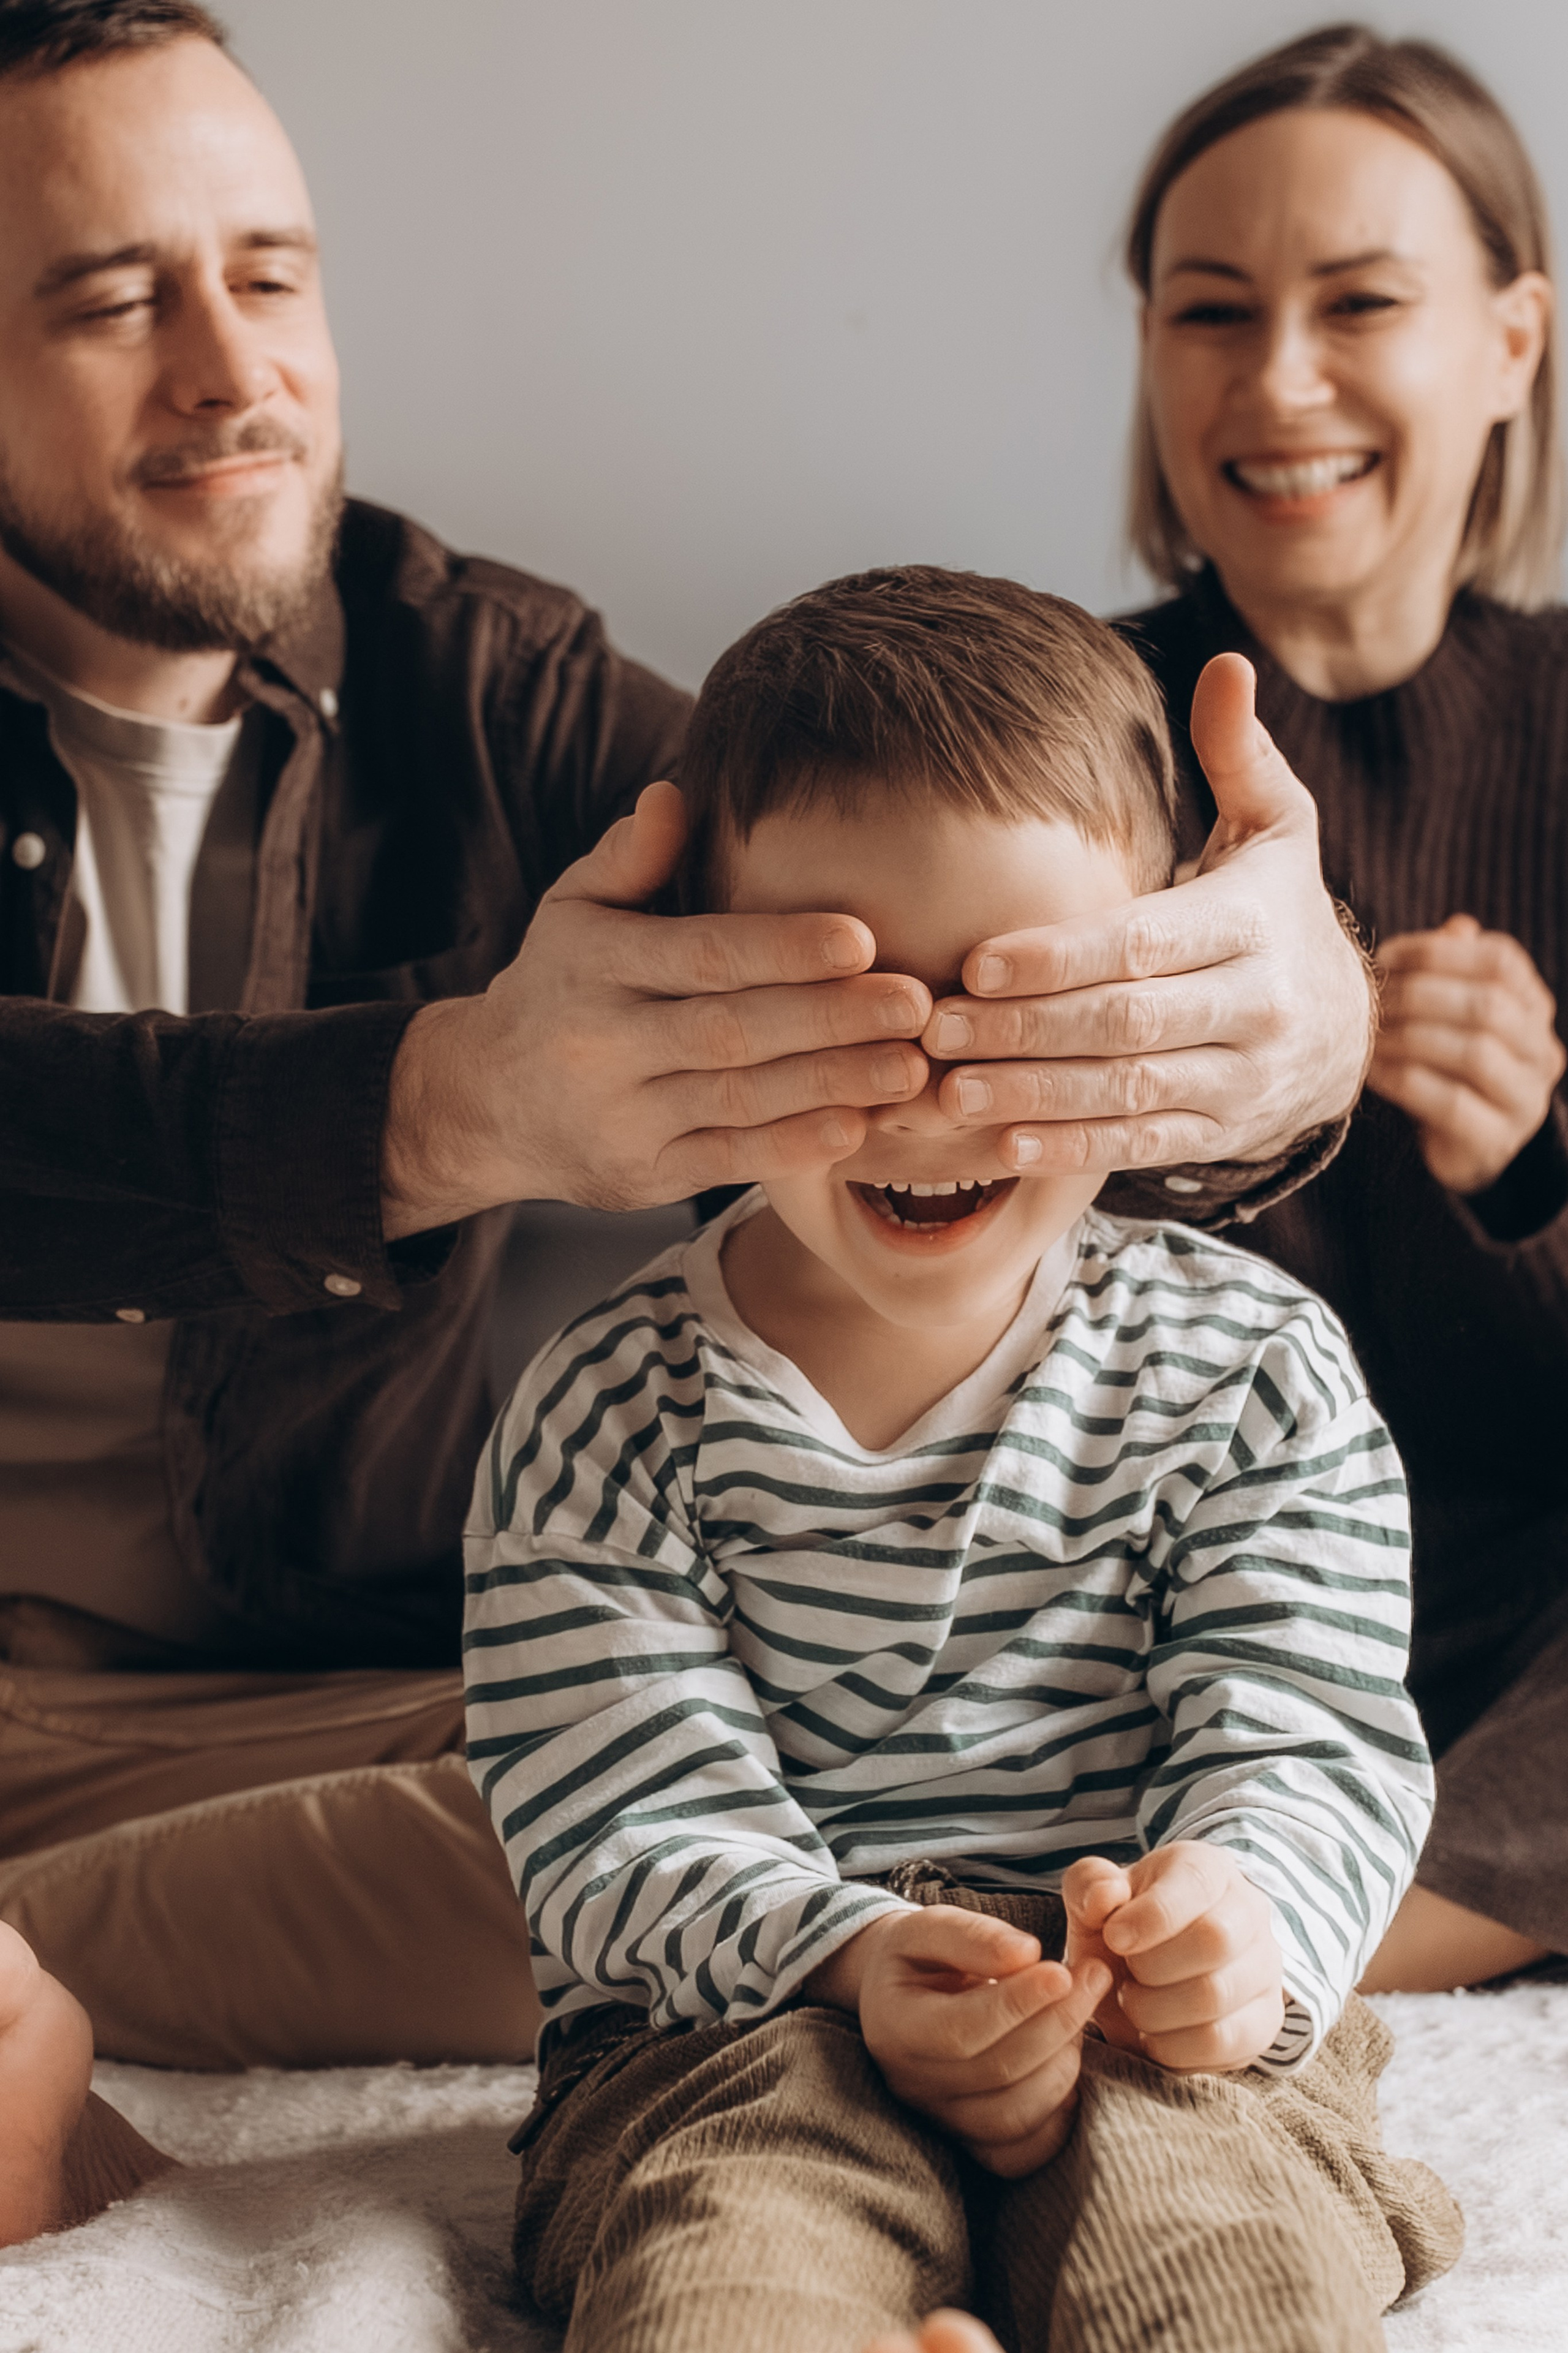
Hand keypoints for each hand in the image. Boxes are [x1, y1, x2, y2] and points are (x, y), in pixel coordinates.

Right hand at [381, 782, 930, 1234]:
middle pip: (731, 1031)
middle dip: (831, 1019)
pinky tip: (856, 1127)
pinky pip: (727, 1161)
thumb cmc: (559, 988)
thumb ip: (627, 857)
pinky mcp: (640, 1175)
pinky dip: (793, 1147)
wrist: (485, 1102)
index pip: (701, 955)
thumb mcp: (572, 910)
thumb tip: (673, 797)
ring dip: (832, 1084)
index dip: (784, 949)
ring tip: (910, 1067)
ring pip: (739, 1100)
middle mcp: (603, 1043)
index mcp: (594, 964)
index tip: (862, 940)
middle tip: (915, 1004)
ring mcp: (621, 1116)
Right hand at [809, 1905, 1109, 2178]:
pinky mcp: (969, 2144)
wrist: (901, 1997)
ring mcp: (941, 2120)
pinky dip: (1057, 2119)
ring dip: (1063, 2063)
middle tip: (1094, 1977)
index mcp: (895, 2027)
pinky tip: (1068, 2064)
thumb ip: (973, 1936)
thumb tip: (1028, 1954)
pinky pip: (1020, 2154)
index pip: (962, 2029)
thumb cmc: (919, 1957)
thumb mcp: (928, 1928)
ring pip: (1014, 2115)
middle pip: (998, 2070)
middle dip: (1058, 2022)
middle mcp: (912, 2084)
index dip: (1018, 2004)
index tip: (1062, 1972)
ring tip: (1081, 2016)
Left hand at [917, 654, 1372, 1172]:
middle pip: (1127, 1024)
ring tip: (948, 1092)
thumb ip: (1241, 755)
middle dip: (1024, 1031)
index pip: (1146, 943)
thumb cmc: (1277, 913)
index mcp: (1254, 923)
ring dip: (1033, 1098)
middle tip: (934, 1028)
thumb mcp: (1278, 829)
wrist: (1347, 1029)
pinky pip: (1142, 1147)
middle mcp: (1258, 1007)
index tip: (976, 962)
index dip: (1059, 957)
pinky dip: (1073, 1150)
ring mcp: (1243, 1081)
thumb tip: (1226, 665)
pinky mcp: (1224, 1136)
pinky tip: (1003, 1146)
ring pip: (1129, 1093)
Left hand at [1063, 1844, 1284, 2073]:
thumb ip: (1090, 1885)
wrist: (1150, 1971)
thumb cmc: (1124, 1925)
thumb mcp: (1094, 1895)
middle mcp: (1250, 1913)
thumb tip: (1105, 1897)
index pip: (1196, 1884)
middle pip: (1215, 1940)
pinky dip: (1174, 2047)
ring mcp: (1265, 1970)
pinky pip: (1224, 2042)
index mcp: (1209, 1869)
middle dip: (1152, 1966)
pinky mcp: (1265, 2022)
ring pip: (1217, 1995)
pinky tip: (1153, 2034)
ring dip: (1156, 2009)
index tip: (1114, 1938)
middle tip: (1126, 1973)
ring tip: (1134, 2002)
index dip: (1150, 1916)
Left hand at [1369, 914, 1564, 1194]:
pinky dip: (1405, 1081)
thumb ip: (1453, 971)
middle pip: (1489, 1005)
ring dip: (1410, 1038)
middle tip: (1370, 1000)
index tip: (1386, 957)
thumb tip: (1455, 927)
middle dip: (1419, 996)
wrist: (1460, 1147)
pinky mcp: (1496, 1141)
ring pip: (1474, 1052)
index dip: (1440, 951)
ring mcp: (1526, 1099)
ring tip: (1368, 1036)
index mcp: (1534, 1008)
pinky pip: (1452, 1103)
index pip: (1502, 960)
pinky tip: (1372, 1072)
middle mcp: (1541, 1051)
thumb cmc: (1446, 1066)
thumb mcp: (1451, 1015)